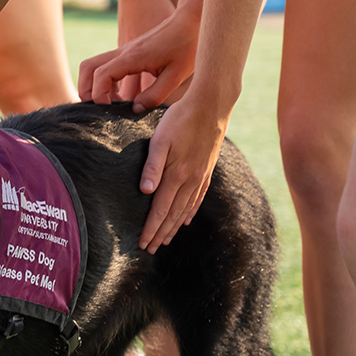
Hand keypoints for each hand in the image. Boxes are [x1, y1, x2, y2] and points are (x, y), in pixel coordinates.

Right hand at [78, 5, 198, 110]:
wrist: (191, 21)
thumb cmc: (187, 46)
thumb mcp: (176, 76)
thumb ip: (155, 95)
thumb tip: (136, 110)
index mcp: (132, 57)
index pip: (101, 76)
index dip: (99, 96)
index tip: (110, 110)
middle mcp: (122, 52)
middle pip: (87, 68)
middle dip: (86, 90)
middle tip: (100, 108)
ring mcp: (123, 50)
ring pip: (92, 66)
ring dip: (94, 85)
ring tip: (112, 104)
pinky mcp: (127, 52)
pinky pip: (105, 66)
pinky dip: (104, 81)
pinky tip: (121, 94)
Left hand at [135, 87, 229, 252]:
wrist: (212, 105)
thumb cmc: (180, 118)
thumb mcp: (160, 139)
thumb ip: (152, 166)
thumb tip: (145, 192)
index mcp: (177, 175)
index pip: (160, 209)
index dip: (151, 228)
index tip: (142, 244)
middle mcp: (191, 180)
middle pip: (172, 214)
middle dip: (160, 233)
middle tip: (149, 249)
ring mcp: (201, 176)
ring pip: (185, 209)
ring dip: (173, 226)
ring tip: (164, 240)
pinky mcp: (207, 169)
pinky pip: (198, 197)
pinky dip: (190, 211)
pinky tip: (185, 219)